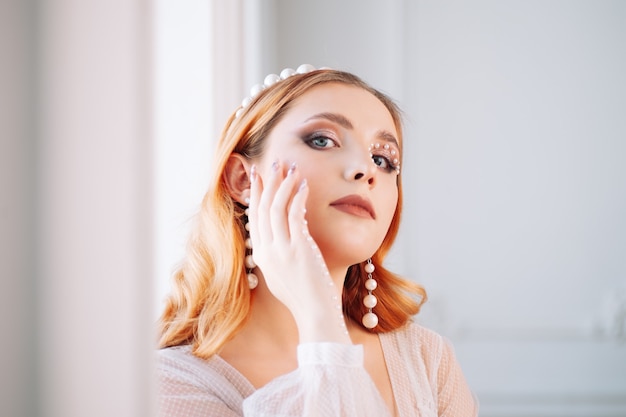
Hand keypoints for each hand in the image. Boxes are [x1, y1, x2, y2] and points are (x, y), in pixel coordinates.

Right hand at [247, 160, 349, 342]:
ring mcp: (281, 250)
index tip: (259, 177)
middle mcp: (266, 251)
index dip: (256, 195)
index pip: (254, 218)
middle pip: (262, 209)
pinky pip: (294, 215)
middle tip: (271, 163)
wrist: (314, 313)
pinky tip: (303, 185)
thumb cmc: (303, 296)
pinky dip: (297, 197)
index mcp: (261, 257)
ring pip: (276, 208)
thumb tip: (283, 234)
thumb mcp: (282, 275)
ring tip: (290, 167)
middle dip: (266, 183)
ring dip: (282, 184)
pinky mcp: (298, 248)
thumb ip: (278, 254)